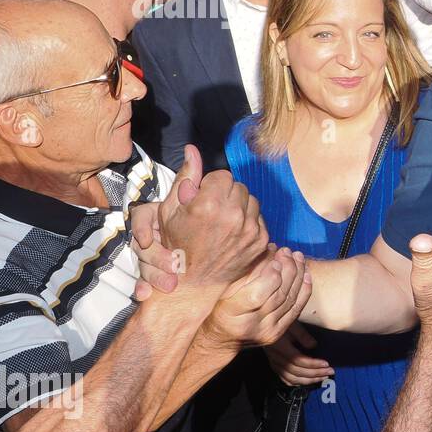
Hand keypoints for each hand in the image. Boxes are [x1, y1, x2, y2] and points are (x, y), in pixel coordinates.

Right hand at [133, 145, 268, 294]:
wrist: (194, 281)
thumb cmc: (176, 245)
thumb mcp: (170, 210)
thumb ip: (186, 176)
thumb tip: (192, 149)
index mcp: (209, 205)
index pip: (222, 176)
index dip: (210, 185)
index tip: (202, 198)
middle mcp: (233, 216)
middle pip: (238, 186)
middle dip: (225, 194)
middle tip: (212, 209)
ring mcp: (250, 230)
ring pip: (251, 200)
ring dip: (238, 206)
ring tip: (222, 220)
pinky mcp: (261, 240)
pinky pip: (259, 217)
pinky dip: (248, 221)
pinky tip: (232, 232)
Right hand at [201, 247, 311, 349]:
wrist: (219, 340)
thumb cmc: (216, 307)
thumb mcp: (223, 288)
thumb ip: (246, 271)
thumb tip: (271, 249)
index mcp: (231, 313)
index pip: (257, 295)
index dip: (271, 275)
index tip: (275, 256)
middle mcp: (251, 325)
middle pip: (278, 296)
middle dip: (288, 269)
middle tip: (288, 251)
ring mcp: (267, 331)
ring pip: (289, 300)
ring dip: (298, 276)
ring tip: (298, 258)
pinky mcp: (277, 333)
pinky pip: (296, 310)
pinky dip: (303, 291)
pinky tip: (306, 274)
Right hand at [266, 321, 333, 386]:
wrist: (263, 324)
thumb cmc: (279, 321)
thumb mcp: (291, 323)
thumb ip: (302, 335)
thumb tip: (313, 346)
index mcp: (279, 347)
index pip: (298, 360)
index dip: (313, 364)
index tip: (327, 364)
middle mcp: (275, 357)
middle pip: (296, 371)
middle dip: (315, 373)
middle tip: (330, 372)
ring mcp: (273, 363)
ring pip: (291, 378)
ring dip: (308, 380)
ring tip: (322, 377)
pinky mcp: (273, 365)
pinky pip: (284, 378)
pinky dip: (296, 383)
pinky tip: (306, 382)